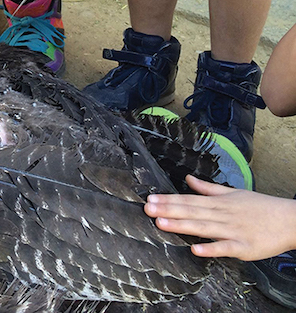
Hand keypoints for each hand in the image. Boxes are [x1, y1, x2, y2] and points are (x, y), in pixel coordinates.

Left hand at [144, 175, 295, 259]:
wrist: (290, 220)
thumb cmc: (261, 207)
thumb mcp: (233, 192)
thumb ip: (208, 188)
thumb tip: (188, 179)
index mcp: (219, 202)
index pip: (190, 200)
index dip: (169, 200)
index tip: (151, 199)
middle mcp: (222, 215)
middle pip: (192, 212)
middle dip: (169, 210)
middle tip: (147, 209)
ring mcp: (232, 231)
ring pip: (203, 227)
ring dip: (181, 225)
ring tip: (161, 223)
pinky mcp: (243, 247)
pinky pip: (224, 248)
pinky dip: (210, 248)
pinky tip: (194, 249)